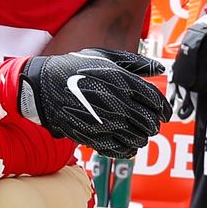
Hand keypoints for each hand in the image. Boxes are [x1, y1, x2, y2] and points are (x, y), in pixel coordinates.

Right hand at [20, 48, 172, 156]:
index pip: (156, 100)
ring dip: (141, 138)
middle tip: (150, 124)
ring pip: (138, 138)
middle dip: (153, 125)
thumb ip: (136, 62)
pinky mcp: (92, 136)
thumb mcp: (105, 57)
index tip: (164, 114)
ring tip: (137, 133)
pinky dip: (127, 149)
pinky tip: (126, 143)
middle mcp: (116, 102)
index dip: (164, 109)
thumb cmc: (75, 68)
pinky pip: (120, 150)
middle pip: (149, 122)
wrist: (42, 86)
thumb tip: (161, 67)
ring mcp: (104, 121)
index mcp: (122, 81)